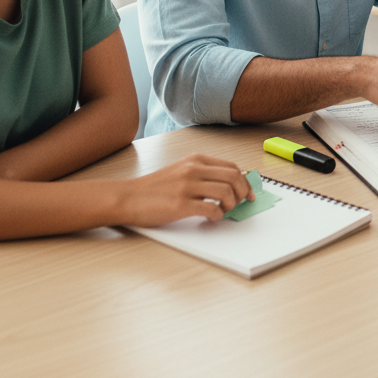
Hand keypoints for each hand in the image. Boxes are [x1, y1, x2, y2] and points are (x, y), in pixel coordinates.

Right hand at [115, 154, 254, 225]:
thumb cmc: (154, 188)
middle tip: (241, 204)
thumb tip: (229, 184)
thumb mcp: (181, 170)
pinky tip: (212, 218)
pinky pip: (211, 209)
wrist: (127, 197)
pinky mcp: (180, 205)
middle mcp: (194, 169)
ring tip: (224, 211)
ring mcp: (187, 186)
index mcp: (196, 160)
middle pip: (234, 177)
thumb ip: (202, 173)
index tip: (249, 192)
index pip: (232, 167)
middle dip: (243, 192)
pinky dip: (218, 215)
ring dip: (231, 205)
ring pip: (226, 192)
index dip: (245, 181)